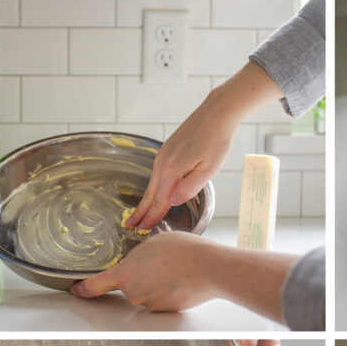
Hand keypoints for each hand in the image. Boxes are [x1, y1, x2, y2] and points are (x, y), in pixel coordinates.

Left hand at [72, 231, 219, 310]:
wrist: (207, 268)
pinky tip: (182, 279)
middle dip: (141, 276)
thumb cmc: (181, 252)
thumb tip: (144, 259)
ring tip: (174, 269)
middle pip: (130, 286)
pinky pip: (164, 299)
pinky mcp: (168, 310)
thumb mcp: (153, 242)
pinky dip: (170, 291)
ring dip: (157, 283)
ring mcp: (151, 304)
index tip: (76, 290)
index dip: (83, 289)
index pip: (95, 286)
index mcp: (124, 275)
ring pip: (149, 293)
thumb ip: (140, 254)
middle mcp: (134, 293)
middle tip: (158, 264)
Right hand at [126, 61, 283, 230]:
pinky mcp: (167, 150)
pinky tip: (153, 193)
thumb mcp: (209, 169)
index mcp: (172, 171)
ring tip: (138, 214)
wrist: (215, 115)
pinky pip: (157, 174)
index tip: (143, 230)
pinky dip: (152, 187)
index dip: (152, 217)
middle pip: (150, 194)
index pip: (159, 201)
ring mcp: (163, 156)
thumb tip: (173, 201)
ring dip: (145, 201)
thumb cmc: (216, 142)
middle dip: (140, 212)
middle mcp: (162, 163)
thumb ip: (190, 187)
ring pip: (152, 184)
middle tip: (130, 226)